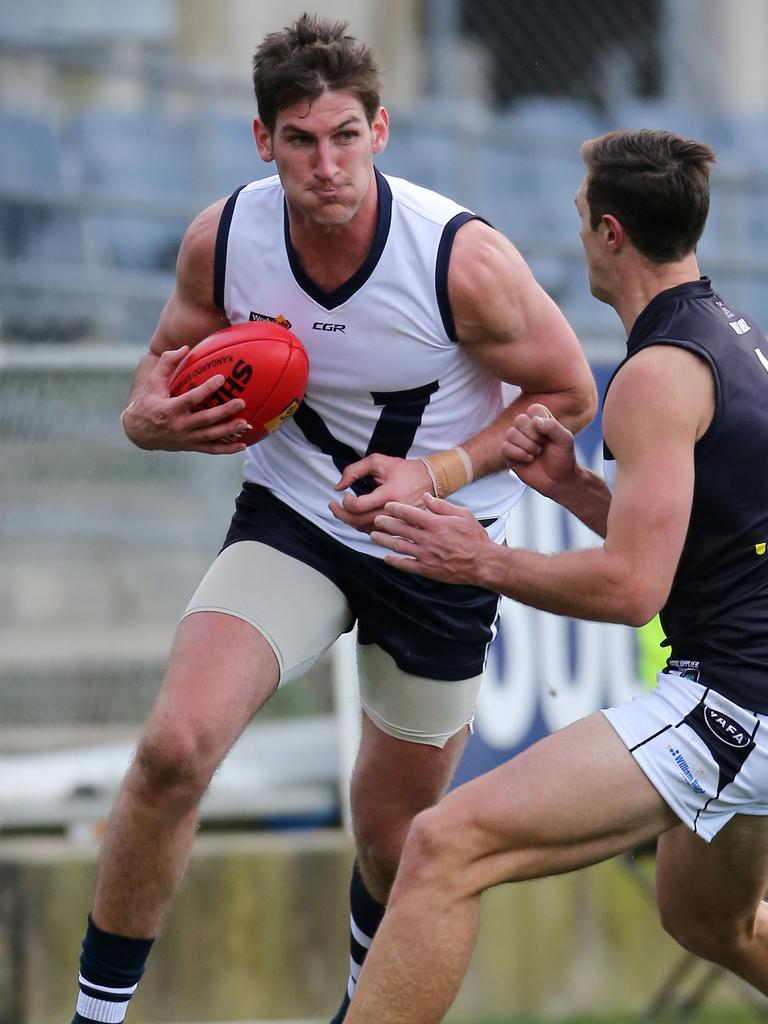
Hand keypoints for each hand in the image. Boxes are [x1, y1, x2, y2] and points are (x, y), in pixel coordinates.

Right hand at [122, 347, 251, 453]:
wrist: (137, 432)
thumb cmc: (146, 402)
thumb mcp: (152, 382)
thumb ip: (167, 363)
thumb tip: (185, 347)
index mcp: (169, 409)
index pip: (191, 398)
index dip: (207, 389)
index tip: (221, 379)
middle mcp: (179, 425)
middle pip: (206, 419)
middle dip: (224, 411)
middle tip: (241, 402)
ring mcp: (186, 438)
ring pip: (211, 436)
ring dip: (229, 430)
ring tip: (246, 423)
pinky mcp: (190, 446)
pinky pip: (211, 449)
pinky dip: (227, 449)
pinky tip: (242, 444)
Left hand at [329, 454, 435, 532]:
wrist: (429, 479)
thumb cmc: (403, 469)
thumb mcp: (377, 462)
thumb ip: (354, 470)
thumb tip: (338, 486)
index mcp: (389, 494)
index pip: (359, 506)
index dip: (346, 503)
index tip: (344, 495)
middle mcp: (393, 511)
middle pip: (359, 521)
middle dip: (341, 514)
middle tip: (332, 506)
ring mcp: (397, 522)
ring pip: (366, 530)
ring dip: (351, 522)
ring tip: (343, 511)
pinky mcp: (400, 527)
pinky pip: (375, 533)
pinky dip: (363, 526)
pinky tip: (357, 517)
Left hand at [370, 494, 494, 583]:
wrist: (482, 563)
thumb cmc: (474, 538)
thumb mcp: (462, 514)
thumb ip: (442, 505)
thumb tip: (426, 497)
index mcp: (435, 524)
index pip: (409, 513)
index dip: (396, 509)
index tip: (388, 506)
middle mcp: (427, 539)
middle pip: (399, 529)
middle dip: (385, 523)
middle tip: (376, 520)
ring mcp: (425, 555)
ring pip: (398, 546)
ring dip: (384, 541)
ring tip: (374, 536)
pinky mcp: (426, 569)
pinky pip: (406, 565)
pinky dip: (394, 561)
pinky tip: (386, 558)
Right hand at [501, 402, 577, 497]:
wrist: (559, 480)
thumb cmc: (563, 458)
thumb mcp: (565, 440)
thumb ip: (553, 427)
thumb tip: (534, 421)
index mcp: (540, 420)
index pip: (533, 409)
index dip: (541, 422)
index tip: (550, 435)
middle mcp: (526, 428)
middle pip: (519, 420)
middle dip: (533, 436)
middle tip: (542, 446)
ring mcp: (516, 441)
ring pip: (511, 433)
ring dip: (527, 446)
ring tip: (537, 453)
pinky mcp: (509, 454)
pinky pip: (505, 448)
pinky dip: (519, 454)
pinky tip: (529, 460)